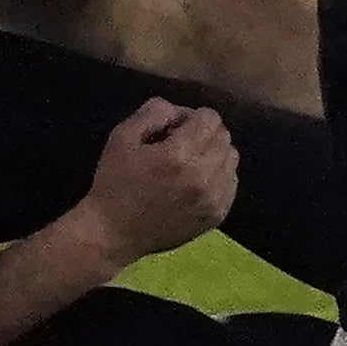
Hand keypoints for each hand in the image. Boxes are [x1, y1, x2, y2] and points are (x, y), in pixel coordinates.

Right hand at [78, 100, 237, 262]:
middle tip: (179, 146)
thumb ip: (155, 112)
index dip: (190, 117)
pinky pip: (231, 184)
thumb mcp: (123, 135)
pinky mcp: (216, 217)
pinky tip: (196, 183)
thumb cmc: (115, 182)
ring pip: (231, 159)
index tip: (172, 130)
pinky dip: (218, 177)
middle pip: (224, 137)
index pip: (210, 118)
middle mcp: (203, 177)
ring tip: (188, 165)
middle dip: (204, 134)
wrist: (114, 233)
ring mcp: (213, 200)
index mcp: (179, 155)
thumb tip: (182, 113)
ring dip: (213, 154)